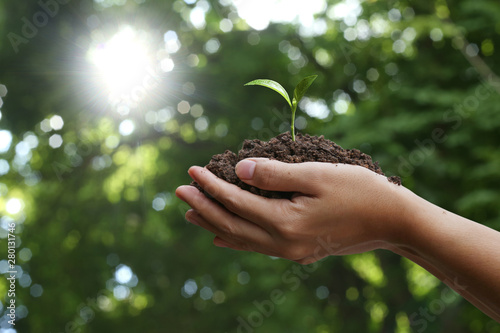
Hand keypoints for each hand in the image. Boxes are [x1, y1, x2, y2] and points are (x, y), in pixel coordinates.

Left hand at [175, 158, 405, 263]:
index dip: (212, 185)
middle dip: (204, 206)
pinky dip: (236, 239)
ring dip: (215, 223)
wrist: (392, 222)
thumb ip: (276, 174)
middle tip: (180, 191)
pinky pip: (257, 247)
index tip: (192, 170)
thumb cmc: (359, 191)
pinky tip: (223, 235)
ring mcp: (291, 251)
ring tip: (192, 213)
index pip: (236, 202)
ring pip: (241, 239)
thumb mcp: (317, 175)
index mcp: (286, 222)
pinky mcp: (299, 252)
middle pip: (232, 224)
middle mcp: (284, 243)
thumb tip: (239, 170)